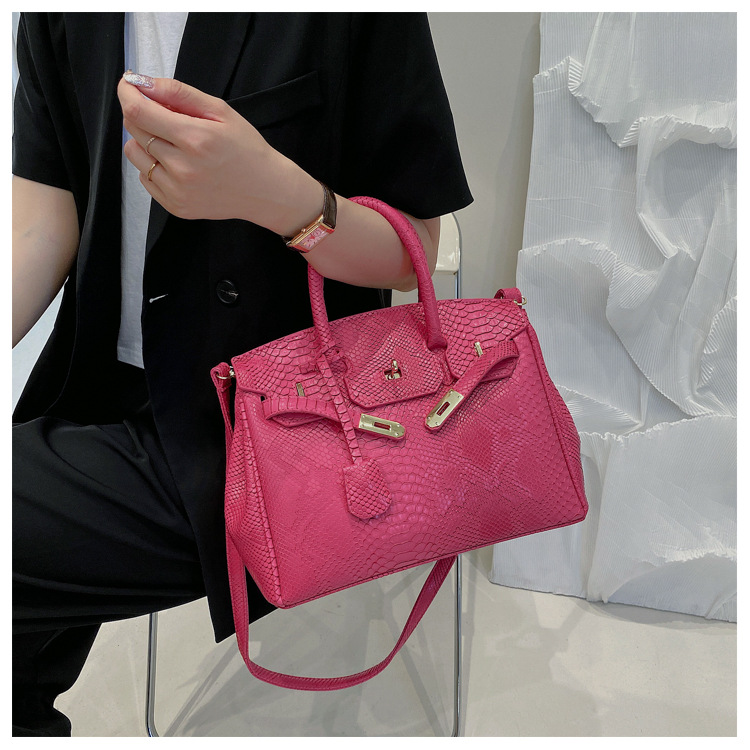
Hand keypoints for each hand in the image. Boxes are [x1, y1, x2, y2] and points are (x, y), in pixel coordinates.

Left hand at [118, 73, 320, 232]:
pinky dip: (153, 166)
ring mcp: (178, 191)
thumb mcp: (221, 111)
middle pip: (135, 130)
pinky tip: (177, 164)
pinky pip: (145, 178)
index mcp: (195, 139)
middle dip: (141, 114)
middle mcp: (183, 168)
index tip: (129, 86)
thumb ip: (179, 94)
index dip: (127, 93)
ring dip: (144, 141)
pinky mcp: (176, 206)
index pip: (139, 112)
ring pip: (135, 154)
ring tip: (171, 142)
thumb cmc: (247, 149)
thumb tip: (142, 83)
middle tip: (164, 114)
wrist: (266, 191)